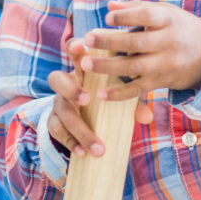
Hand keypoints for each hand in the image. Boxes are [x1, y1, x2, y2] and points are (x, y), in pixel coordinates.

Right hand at [47, 38, 153, 158]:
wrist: (84, 116)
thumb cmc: (104, 98)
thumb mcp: (118, 96)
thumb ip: (131, 102)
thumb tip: (147, 117)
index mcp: (82, 70)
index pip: (74, 53)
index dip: (74, 48)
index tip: (79, 46)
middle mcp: (66, 83)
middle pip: (57, 80)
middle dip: (71, 89)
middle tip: (87, 98)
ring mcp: (58, 103)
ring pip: (61, 112)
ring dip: (79, 129)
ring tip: (96, 146)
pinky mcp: (53, 120)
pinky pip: (56, 130)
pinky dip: (70, 142)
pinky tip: (82, 153)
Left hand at [79, 0, 200, 102]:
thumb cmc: (179, 27)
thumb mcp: (165, 12)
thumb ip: (137, 8)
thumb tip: (110, 6)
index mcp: (169, 20)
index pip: (146, 15)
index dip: (127, 16)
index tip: (107, 18)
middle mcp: (169, 42)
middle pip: (137, 42)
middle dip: (110, 41)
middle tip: (87, 39)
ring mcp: (166, 64)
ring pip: (135, 67)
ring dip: (108, 67)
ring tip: (85, 64)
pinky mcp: (162, 82)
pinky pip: (139, 89)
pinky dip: (119, 93)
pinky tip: (101, 93)